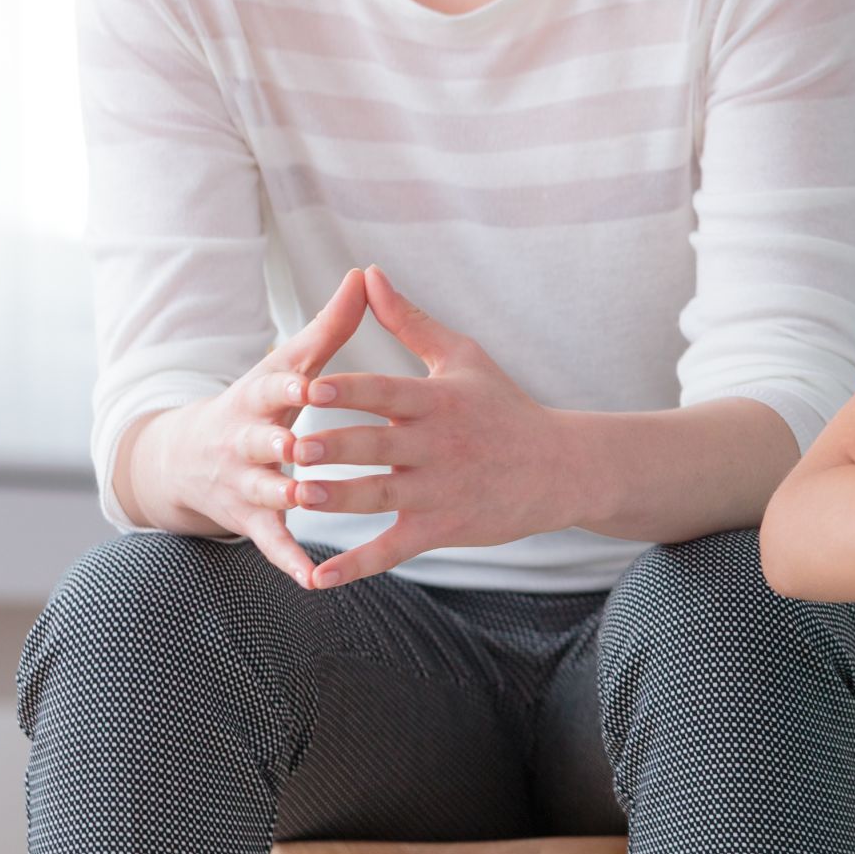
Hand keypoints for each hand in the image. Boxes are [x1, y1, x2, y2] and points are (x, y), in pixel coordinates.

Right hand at [138, 268, 368, 589]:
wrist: (186, 458)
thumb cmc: (260, 402)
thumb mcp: (286, 363)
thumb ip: (329, 326)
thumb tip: (366, 273)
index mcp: (258, 397)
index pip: (273, 387)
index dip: (291, 385)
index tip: (312, 382)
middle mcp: (244, 440)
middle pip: (260, 441)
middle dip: (278, 443)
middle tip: (303, 446)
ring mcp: (245, 483)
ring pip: (265, 491)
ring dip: (285, 495)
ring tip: (309, 500)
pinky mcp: (251, 521)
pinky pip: (272, 543)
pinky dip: (290, 560)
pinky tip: (314, 579)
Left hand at [293, 264, 563, 589]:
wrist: (560, 468)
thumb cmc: (505, 406)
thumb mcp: (463, 357)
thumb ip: (409, 320)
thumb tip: (368, 275)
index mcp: (438, 401)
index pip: (387, 392)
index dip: (350, 390)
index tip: (311, 387)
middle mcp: (438, 445)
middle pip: (379, 445)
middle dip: (337, 446)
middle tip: (294, 445)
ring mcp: (439, 490)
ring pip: (381, 496)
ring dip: (339, 498)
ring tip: (298, 497)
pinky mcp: (441, 528)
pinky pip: (393, 549)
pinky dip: (356, 565)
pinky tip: (318, 578)